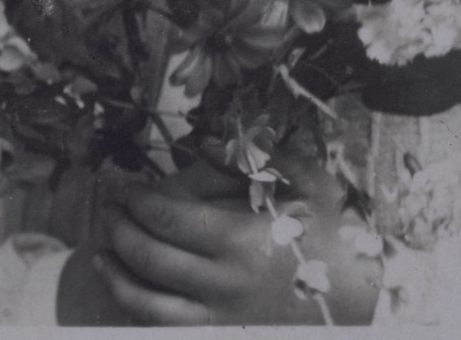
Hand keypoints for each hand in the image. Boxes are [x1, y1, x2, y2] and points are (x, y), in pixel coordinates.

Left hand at [94, 149, 382, 324]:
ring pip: (147, 303)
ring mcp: (219, 320)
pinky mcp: (222, 339)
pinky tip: (128, 293)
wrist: (359, 298)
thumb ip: (255, 158)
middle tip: (109, 211)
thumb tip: (209, 140)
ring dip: (116, 276)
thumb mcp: (304, 181)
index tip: (126, 187)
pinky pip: (165, 330)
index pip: (167, 219)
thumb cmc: (332, 233)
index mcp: (239, 240)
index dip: (137, 201)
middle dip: (119, 231)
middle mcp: (222, 284)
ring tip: (101, 254)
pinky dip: (138, 312)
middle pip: (149, 258)